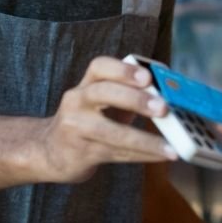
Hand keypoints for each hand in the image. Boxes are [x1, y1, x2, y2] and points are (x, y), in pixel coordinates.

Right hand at [35, 56, 177, 182]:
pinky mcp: (81, 153)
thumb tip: (170, 93)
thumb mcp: (102, 102)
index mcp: (86, 85)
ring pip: (113, 133)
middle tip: (163, 108)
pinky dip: (142, 155)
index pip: (99, 67)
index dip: (123, 70)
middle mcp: (76, 102)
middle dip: (135, 100)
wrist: (51, 151)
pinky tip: (161, 155)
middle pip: (103, 94)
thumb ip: (129, 93)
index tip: (147, 76)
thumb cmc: (89, 121)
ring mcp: (76, 129)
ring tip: (170, 148)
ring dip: (145, 141)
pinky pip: (116, 154)